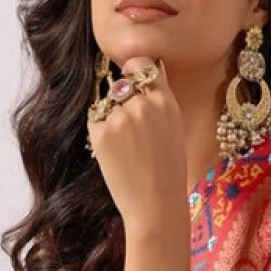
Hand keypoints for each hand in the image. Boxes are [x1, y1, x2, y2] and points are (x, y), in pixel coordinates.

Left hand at [86, 57, 186, 230]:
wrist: (155, 206)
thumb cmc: (168, 172)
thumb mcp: (174, 128)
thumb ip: (160, 98)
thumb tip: (151, 66)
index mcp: (165, 102)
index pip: (141, 64)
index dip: (134, 71)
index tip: (132, 80)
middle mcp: (142, 105)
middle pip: (122, 86)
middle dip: (123, 102)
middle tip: (134, 133)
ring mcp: (119, 118)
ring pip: (108, 105)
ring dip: (112, 119)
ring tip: (127, 148)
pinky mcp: (100, 132)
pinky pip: (96, 121)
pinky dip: (102, 133)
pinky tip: (117, 154)